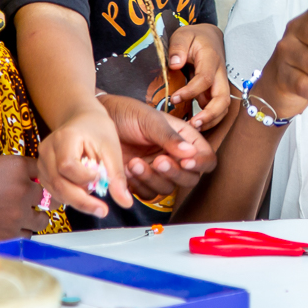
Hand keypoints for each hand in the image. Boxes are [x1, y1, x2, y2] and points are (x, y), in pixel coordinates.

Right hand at [0, 154, 58, 240]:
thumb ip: (11, 174)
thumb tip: (24, 183)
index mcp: (18, 167)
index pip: (42, 172)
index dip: (39, 180)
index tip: (38, 185)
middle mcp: (23, 190)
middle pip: (48, 198)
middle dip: (42, 201)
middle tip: (35, 204)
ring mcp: (17, 215)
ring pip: (41, 220)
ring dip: (34, 219)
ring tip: (20, 218)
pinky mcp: (7, 236)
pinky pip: (26, 237)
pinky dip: (20, 234)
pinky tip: (8, 230)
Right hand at [37, 106, 130, 217]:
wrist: (81, 118)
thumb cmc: (97, 129)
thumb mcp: (111, 148)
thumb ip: (116, 176)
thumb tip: (126, 202)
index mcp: (64, 138)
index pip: (67, 165)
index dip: (84, 177)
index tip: (100, 178)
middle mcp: (47, 150)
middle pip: (58, 183)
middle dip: (81, 200)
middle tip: (102, 210)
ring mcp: (42, 162)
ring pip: (55, 191)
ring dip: (76, 200)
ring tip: (95, 201)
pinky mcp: (43, 172)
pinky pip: (54, 191)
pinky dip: (69, 197)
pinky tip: (84, 195)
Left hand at [98, 93, 214, 199]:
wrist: (101, 120)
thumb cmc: (127, 113)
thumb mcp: (149, 120)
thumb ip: (169, 136)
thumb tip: (190, 152)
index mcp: (184, 139)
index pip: (206, 157)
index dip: (200, 163)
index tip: (185, 161)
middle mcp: (175, 157)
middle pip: (190, 178)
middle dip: (174, 173)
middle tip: (157, 161)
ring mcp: (158, 171)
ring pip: (168, 189)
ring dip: (152, 179)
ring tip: (134, 162)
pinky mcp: (142, 182)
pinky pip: (148, 194)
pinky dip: (139, 186)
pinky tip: (127, 169)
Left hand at [165, 24, 229, 130]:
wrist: (209, 37)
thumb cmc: (194, 37)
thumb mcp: (182, 35)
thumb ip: (178, 47)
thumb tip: (175, 64)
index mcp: (211, 59)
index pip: (205, 79)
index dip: (191, 91)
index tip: (174, 98)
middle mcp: (220, 74)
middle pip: (223, 99)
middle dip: (210, 114)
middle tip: (193, 125)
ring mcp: (221, 84)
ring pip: (224, 107)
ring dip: (211, 120)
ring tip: (193, 129)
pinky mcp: (217, 92)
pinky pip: (218, 109)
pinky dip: (209, 119)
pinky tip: (195, 125)